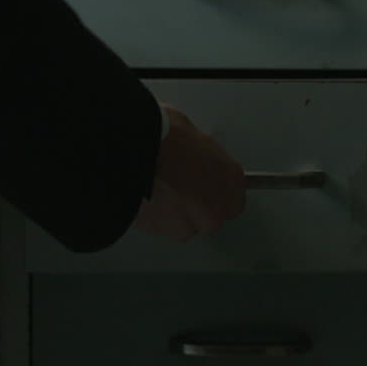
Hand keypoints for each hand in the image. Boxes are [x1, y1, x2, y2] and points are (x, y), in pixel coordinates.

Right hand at [133, 105, 245, 241]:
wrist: (131, 153)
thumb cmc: (161, 137)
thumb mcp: (192, 133)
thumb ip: (202, 154)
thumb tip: (195, 154)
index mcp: (230, 177)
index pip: (234, 197)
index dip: (216, 192)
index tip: (204, 187)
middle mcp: (217, 206)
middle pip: (213, 214)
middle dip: (197, 205)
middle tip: (177, 188)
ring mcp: (192, 223)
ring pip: (187, 224)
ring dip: (176, 213)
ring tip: (158, 191)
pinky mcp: (166, 232)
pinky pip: (165, 228)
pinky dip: (157, 218)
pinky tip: (147, 198)